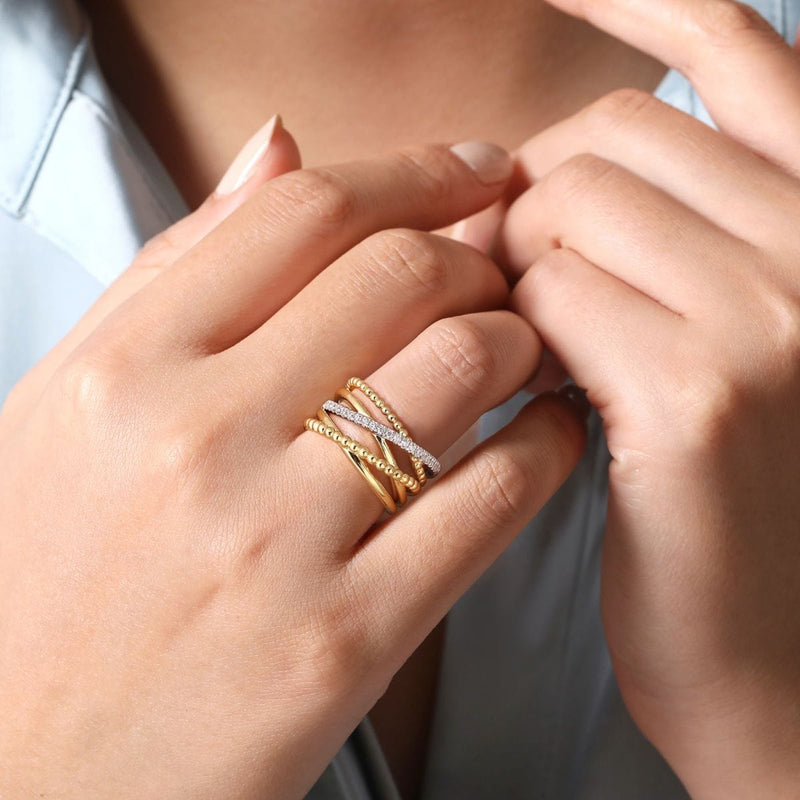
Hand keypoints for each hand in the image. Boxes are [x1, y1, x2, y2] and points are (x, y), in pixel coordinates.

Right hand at [0, 122, 585, 797]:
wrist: (38, 770)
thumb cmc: (47, 581)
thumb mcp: (71, 405)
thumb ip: (176, 269)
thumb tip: (280, 150)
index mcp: (124, 366)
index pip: (305, 212)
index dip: (415, 171)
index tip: (475, 169)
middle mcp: (195, 438)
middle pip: (401, 276)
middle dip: (479, 258)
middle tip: (499, 276)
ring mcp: (274, 542)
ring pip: (458, 370)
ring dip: (519, 342)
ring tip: (522, 353)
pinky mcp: (343, 641)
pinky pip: (489, 502)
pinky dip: (543, 449)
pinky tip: (544, 438)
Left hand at [501, 1, 799, 794]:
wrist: (780, 659)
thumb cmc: (732, 499)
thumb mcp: (723, 337)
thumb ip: (657, 235)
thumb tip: (537, 170)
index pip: (735, 45)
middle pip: (608, 136)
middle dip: (535, 199)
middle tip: (520, 283)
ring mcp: (779, 317)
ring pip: (564, 208)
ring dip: (516, 266)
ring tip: (530, 345)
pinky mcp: (703, 400)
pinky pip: (547, 295)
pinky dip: (513, 329)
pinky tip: (533, 385)